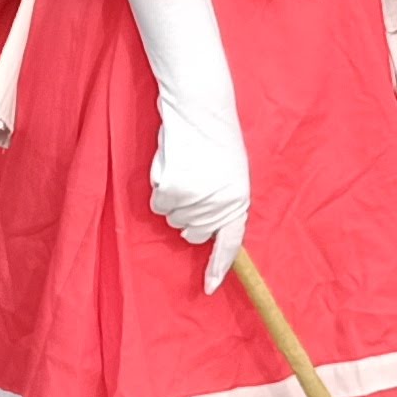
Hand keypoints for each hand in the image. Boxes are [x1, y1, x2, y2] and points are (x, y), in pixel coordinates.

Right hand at [124, 0, 251, 288]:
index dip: (217, 266)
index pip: (231, 242)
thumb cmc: (216, 141)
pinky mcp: (173, 189)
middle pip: (192, 232)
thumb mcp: (231, 174)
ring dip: (174, 200)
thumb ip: (224, 203)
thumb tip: (206, 232)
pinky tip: (171, 168)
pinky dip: (159, 189)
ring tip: (185, 171)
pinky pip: (157, 204)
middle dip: (189, 215)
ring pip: (172, 218)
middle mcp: (220, 204)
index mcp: (239, 200)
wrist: (200, 110)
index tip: (208, 287)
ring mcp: (196, 199)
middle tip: (194, 183)